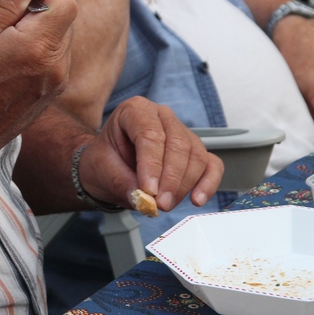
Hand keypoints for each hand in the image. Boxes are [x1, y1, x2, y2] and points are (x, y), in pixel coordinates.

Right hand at [0, 0, 77, 163]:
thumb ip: (6, 4)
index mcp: (38, 48)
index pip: (66, 2)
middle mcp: (55, 67)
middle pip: (65, 19)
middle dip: (41, 6)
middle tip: (6, 11)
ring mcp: (56, 84)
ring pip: (61, 39)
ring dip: (40, 28)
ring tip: (4, 36)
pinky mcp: (51, 95)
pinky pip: (55, 59)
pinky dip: (39, 48)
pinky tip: (10, 56)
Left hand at [76, 97, 223, 211]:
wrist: (108, 166)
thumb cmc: (104, 160)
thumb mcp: (101, 169)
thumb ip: (122, 182)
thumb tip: (144, 199)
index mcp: (135, 110)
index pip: (150, 134)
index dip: (152, 164)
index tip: (149, 189)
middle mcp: (162, 116)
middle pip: (178, 144)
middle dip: (171, 178)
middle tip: (160, 203)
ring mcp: (182, 132)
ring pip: (196, 156)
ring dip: (184, 185)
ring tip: (166, 204)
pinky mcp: (196, 151)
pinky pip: (212, 165)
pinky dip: (208, 184)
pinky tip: (197, 199)